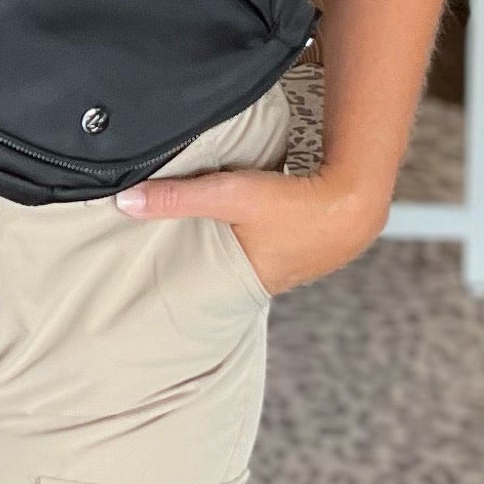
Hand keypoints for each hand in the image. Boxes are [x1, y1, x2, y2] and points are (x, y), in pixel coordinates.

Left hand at [112, 164, 385, 296]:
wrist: (358, 197)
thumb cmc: (295, 203)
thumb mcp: (229, 195)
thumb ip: (178, 198)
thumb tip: (125, 202)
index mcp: (247, 279)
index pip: (200, 288)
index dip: (177, 281)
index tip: (150, 279)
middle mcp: (268, 279)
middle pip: (222, 272)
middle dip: (198, 265)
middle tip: (165, 259)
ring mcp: (290, 264)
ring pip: (244, 257)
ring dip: (227, 248)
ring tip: (199, 239)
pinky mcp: (304, 244)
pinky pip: (266, 244)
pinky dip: (251, 235)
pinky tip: (245, 223)